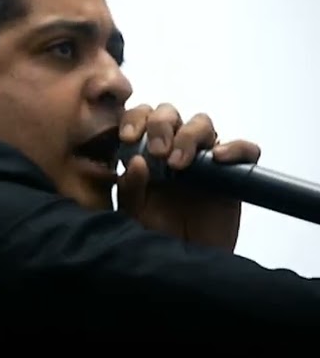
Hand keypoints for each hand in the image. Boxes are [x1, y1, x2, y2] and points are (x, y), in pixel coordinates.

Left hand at [117, 103, 261, 250]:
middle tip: (158, 152)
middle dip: (161, 124)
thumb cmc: (154, 232)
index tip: (128, 138)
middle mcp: (174, 147)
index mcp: (145, 150)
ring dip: (189, 135)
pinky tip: (219, 158)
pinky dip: (236, 147)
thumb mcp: (134, 211)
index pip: (140, 116)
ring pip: (202, 124)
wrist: (183, 259)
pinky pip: (245, 151)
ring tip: (179, 163)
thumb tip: (137, 161)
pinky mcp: (233, 175)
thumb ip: (132, 187)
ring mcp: (205, 159)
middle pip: (169, 113)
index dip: (134, 119)